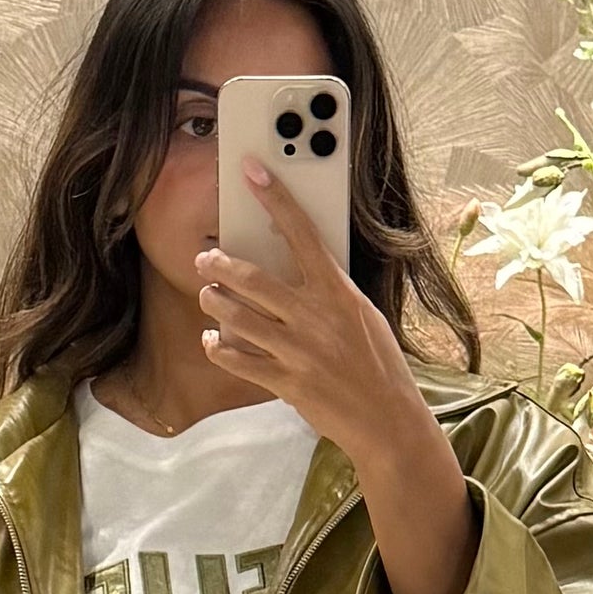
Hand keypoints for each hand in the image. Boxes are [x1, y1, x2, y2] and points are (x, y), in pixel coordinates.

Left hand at [194, 164, 418, 472]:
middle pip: (254, 279)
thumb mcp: (363, 315)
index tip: (252, 173)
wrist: (387, 419)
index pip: (303, 234)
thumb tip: (298, 267)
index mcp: (338, 293)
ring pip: (238, 318)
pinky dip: (218, 347)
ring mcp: (299, 351)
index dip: (276, 199)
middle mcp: (316, 317)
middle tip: (205, 259)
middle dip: (220, 265)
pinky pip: (238, 360)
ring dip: (214, 303)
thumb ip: (329, 291)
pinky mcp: (287, 382)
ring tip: (207, 296)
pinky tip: (212, 339)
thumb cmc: (377, 363)